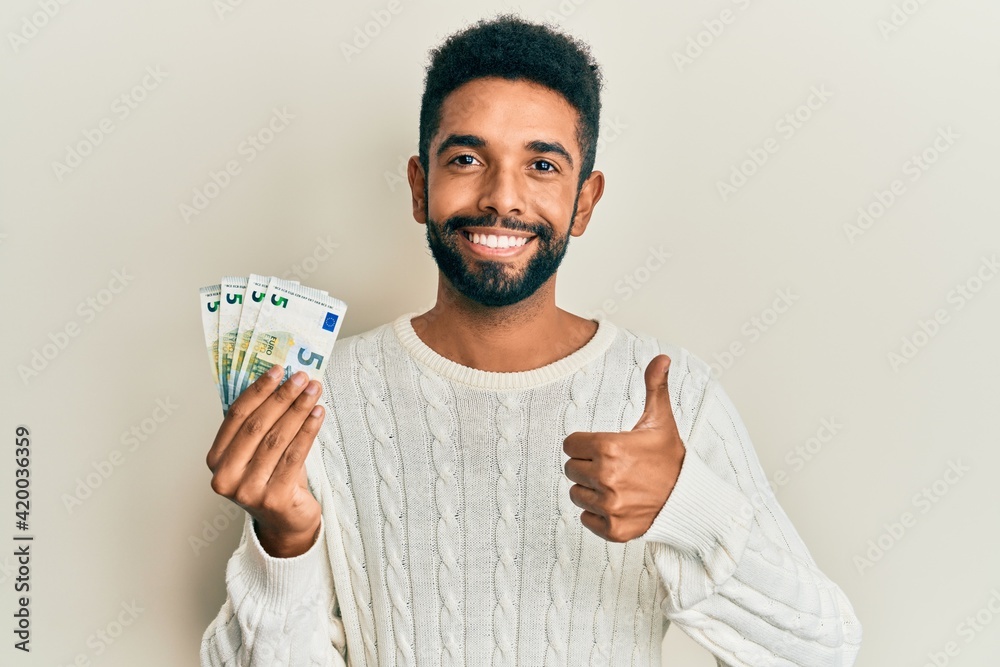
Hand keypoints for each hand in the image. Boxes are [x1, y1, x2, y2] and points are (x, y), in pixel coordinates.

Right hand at [206, 365, 324, 556]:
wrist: (286, 522)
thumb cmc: (272, 479)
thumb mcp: (258, 452)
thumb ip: (260, 423)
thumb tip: (281, 381)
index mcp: (216, 460)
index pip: (236, 415)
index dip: (258, 390)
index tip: (277, 370)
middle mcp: (226, 477)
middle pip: (257, 425)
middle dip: (282, 397)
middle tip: (301, 377)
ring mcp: (248, 490)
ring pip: (277, 439)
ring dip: (298, 410)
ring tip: (313, 391)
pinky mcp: (273, 499)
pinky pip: (294, 456)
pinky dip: (308, 431)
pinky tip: (318, 414)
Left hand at [563, 354, 684, 541]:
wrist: (690, 499)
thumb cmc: (671, 458)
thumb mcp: (661, 421)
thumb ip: (655, 387)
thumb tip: (663, 357)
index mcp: (610, 447)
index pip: (570, 445)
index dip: (585, 444)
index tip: (605, 448)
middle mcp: (606, 477)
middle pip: (571, 469)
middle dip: (588, 466)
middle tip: (613, 467)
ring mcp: (610, 506)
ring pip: (576, 494)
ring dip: (591, 490)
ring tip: (617, 485)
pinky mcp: (613, 529)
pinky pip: (586, 519)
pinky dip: (598, 515)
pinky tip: (619, 505)